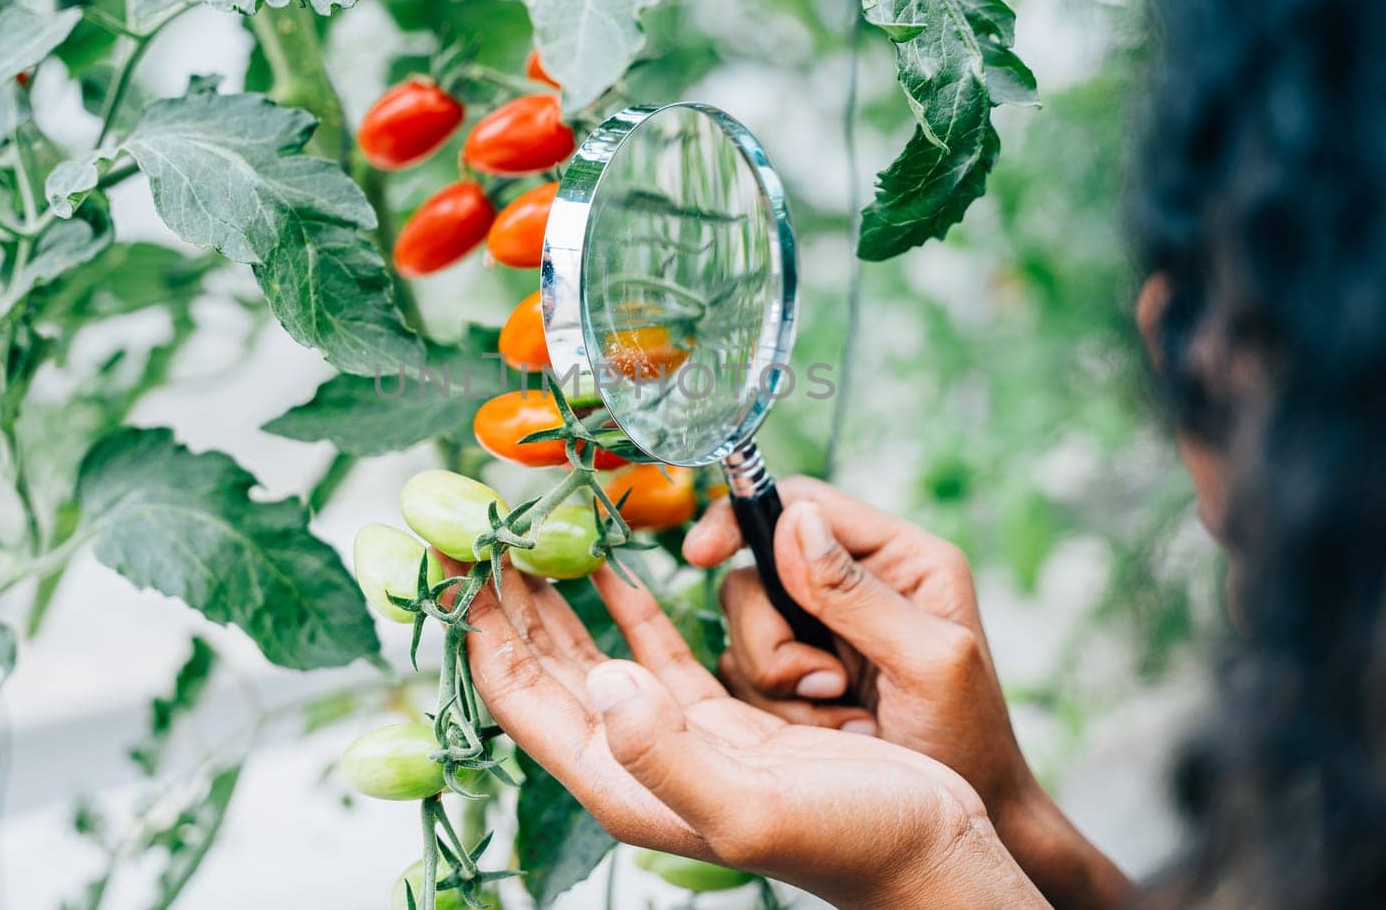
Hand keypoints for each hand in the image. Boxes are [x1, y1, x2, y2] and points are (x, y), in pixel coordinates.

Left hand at [445, 555, 1045, 909]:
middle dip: (502, 603)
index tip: (455, 558)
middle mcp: (634, 758)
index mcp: (624, 780)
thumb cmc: (853, 841)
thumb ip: (665, 750)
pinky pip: (654, 650)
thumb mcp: (752, 804)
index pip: (520, 695)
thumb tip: (600, 680)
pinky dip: (628, 606)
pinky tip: (614, 569)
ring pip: (590, 655)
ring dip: (555, 599)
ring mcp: (673, 735)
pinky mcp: (718, 718)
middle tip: (472, 530)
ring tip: (525, 538)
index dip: (479, 626)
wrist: (930, 855)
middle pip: (541, 670)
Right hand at [684, 477, 1131, 909]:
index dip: (741, 519)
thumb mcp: (928, 662)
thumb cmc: (968, 745)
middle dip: (773, 636)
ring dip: (777, 681)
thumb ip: (858, 592)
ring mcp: (821, 633)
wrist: (962, 828)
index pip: (802, 501)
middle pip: (757, 572)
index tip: (700, 554)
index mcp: (899, 558)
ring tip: (839, 715)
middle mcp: (854, 585)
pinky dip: (772, 707)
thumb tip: (794, 518)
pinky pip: (743, 675)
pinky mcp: (797, 678)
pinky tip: (826, 730)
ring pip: (744, 629)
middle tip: (825, 684)